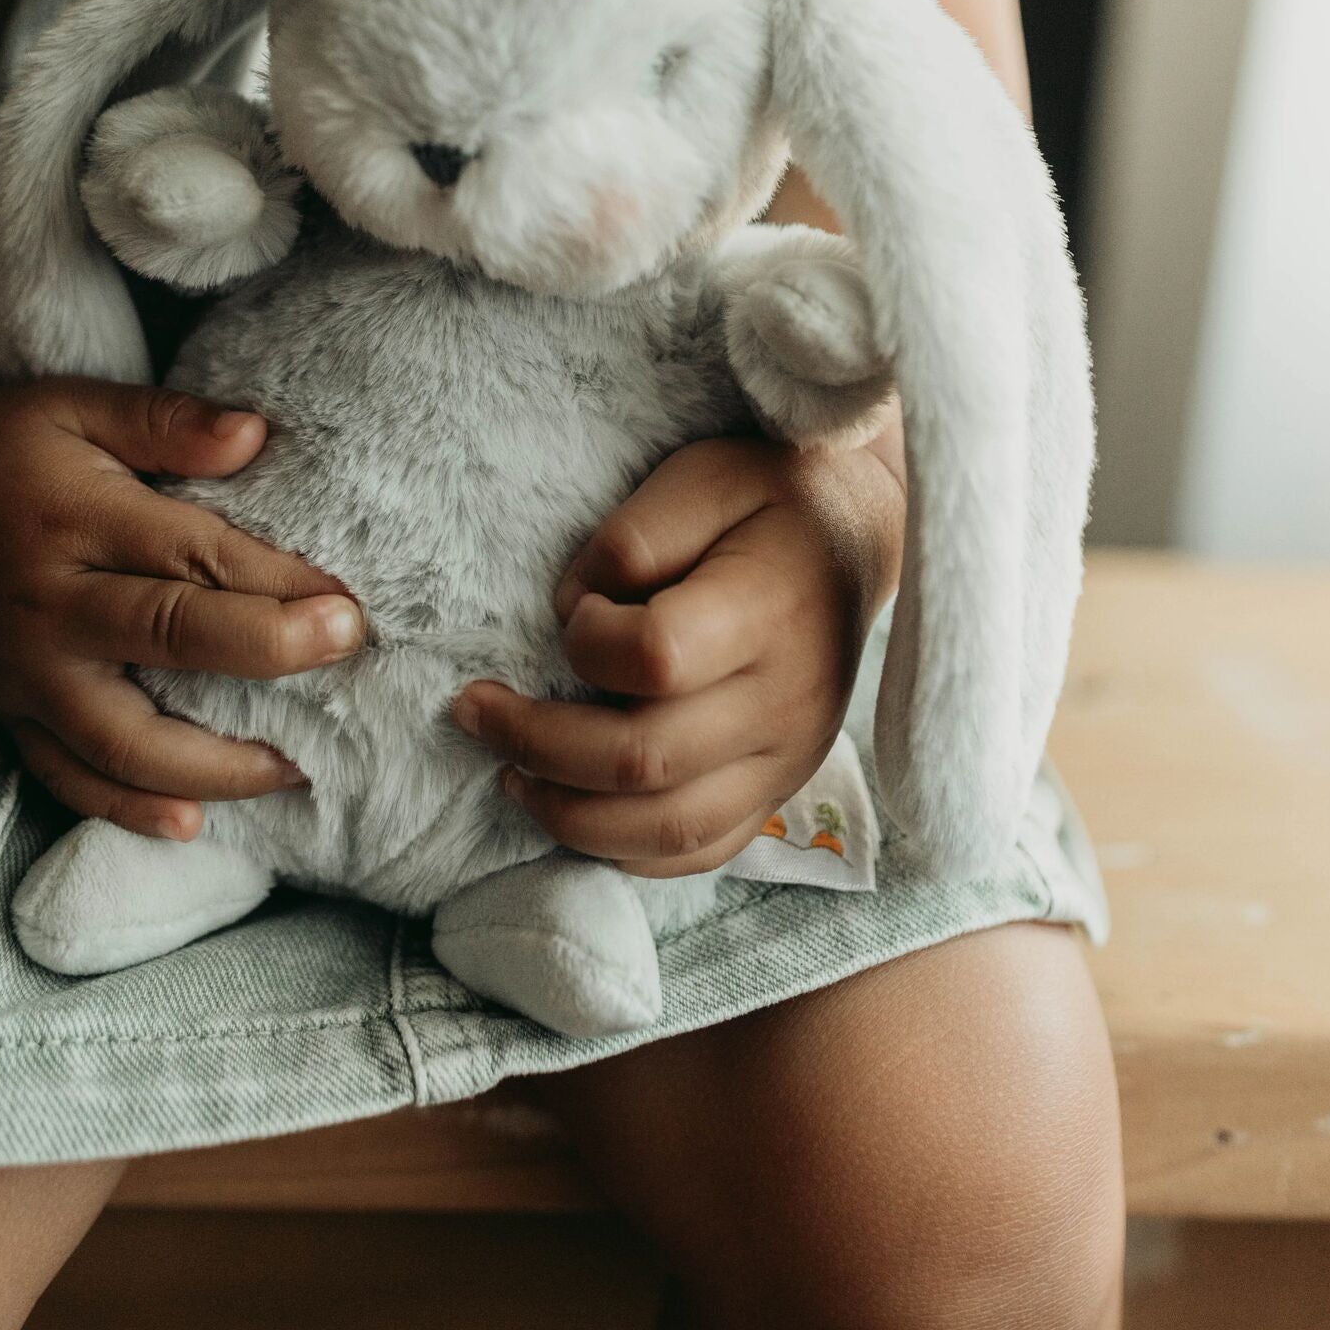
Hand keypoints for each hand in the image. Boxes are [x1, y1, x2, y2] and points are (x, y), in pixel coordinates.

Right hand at [0, 379, 363, 840]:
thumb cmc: (6, 441)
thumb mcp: (79, 404)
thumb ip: (166, 420)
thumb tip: (255, 434)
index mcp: (74, 521)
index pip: (193, 556)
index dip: (278, 579)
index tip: (349, 598)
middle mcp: (48, 605)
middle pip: (168, 641)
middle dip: (268, 652)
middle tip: (348, 648)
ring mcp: (25, 670)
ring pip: (122, 739)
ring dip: (214, 765)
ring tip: (295, 767)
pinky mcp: (7, 708)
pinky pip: (65, 774)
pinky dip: (125, 809)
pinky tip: (191, 823)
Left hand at [454, 426, 904, 875]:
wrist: (857, 541)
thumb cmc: (768, 500)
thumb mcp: (701, 476)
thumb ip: (631, 538)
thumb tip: (571, 613)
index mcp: (767, 613)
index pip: (657, 661)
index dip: (588, 643)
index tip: (573, 612)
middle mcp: (784, 702)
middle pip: (643, 761)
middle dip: (533, 743)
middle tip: (471, 710)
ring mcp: (788, 759)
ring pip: (665, 830)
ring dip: (567, 814)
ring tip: (509, 774)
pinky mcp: (779, 790)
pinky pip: (699, 853)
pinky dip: (624, 851)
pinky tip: (573, 810)